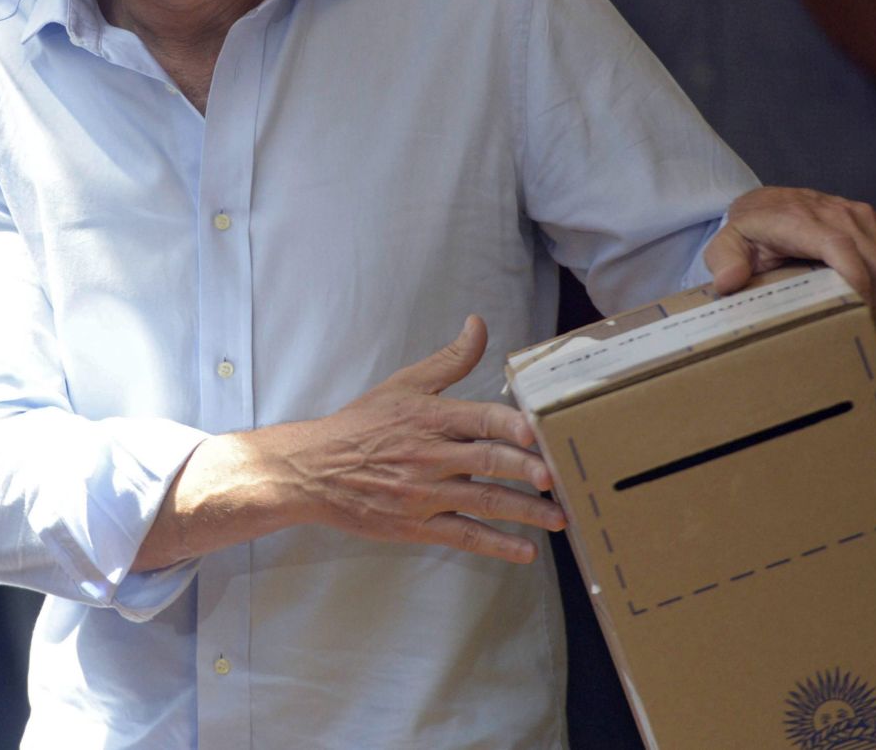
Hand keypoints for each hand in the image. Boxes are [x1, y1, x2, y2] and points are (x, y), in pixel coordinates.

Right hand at [274, 317, 565, 562]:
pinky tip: (526, 551)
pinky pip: (464, 536)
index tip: (536, 431)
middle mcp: (430, 456)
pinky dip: (496, 545)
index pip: (477, 419)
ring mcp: (424, 494)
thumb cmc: (362, 425)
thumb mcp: (404, 385)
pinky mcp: (417, 526)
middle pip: (487, 462)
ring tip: (559, 517)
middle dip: (526, 471)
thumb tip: (478, 325)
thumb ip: (449, 360)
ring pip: (483, 503)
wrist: (315, 469)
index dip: (508, 424)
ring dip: (525, 511)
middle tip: (559, 480)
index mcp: (430, 418)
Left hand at [704, 187, 875, 323]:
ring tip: (859, 322)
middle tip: (853, 334)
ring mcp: (859, 213)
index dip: (854, 282)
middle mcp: (834, 211)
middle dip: (870, 304)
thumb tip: (729, 281)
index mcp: (797, 219)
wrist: (766, 205)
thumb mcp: (724, 246)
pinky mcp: (874, 220)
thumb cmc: (747, 233)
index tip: (855, 315)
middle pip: (873, 263)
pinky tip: (867, 301)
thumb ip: (723, 261)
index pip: (840, 247)